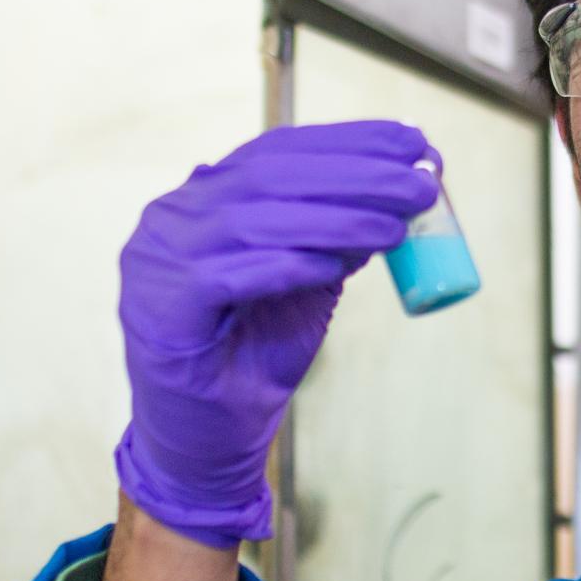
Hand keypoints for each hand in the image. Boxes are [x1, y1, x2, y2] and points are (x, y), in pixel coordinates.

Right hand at [114, 121, 438, 547]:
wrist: (208, 438)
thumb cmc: (255, 355)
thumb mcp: (308, 283)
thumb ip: (336, 237)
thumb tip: (401, 193)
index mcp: (206, 199)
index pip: (280, 151)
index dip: (350, 142)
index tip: (414, 141)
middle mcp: (174, 217)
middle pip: (272, 177)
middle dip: (356, 175)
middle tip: (422, 183)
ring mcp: (158, 261)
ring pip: (254, 220)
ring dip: (336, 219)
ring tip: (398, 225)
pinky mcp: (160, 309)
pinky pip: (228, 275)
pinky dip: (287, 265)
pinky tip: (336, 264)